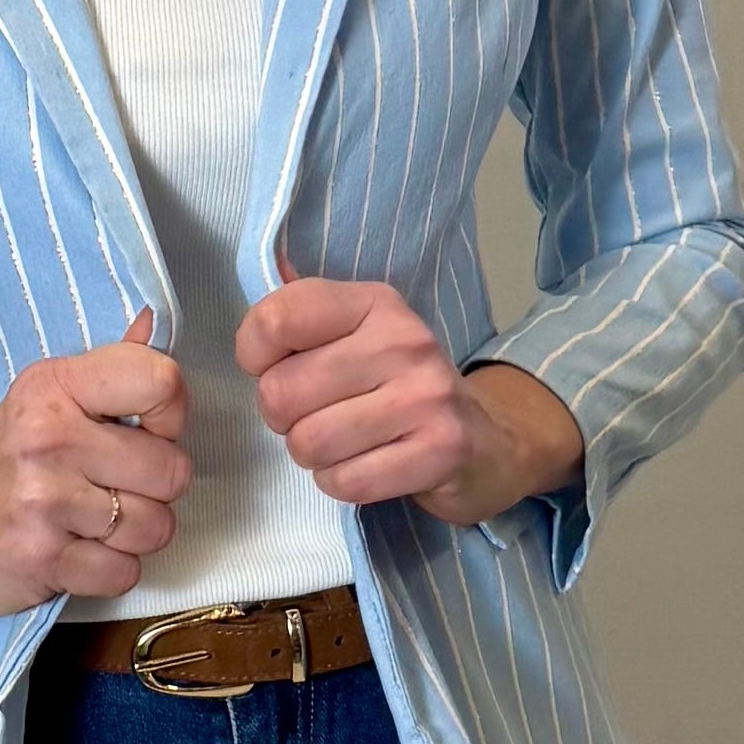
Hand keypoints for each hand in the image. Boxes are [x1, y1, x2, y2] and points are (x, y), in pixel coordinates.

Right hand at [0, 309, 192, 617]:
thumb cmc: (5, 459)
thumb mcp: (46, 398)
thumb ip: (107, 367)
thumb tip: (151, 322)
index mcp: (54, 385)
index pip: (162, 381)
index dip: (171, 414)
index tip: (146, 430)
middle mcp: (49, 436)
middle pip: (172, 469)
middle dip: (156, 488)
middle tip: (116, 486)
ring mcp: (44, 500)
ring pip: (156, 526)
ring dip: (135, 533)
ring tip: (96, 521)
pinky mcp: (43, 558)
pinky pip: (126, 572)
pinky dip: (110, 570)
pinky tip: (79, 551)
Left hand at [233, 248, 584, 527]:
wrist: (489, 438)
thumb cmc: (401, 383)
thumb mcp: (359, 331)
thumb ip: (305, 309)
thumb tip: (267, 260)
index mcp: (374, 302)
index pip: (275, 320)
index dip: (254, 355)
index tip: (274, 366)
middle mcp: (403, 341)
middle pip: (281, 393)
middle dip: (284, 418)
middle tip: (315, 416)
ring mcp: (426, 397)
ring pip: (309, 443)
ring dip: (313, 455)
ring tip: (342, 442)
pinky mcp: (440, 451)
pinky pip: (346, 481)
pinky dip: (341, 482)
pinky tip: (365, 466)